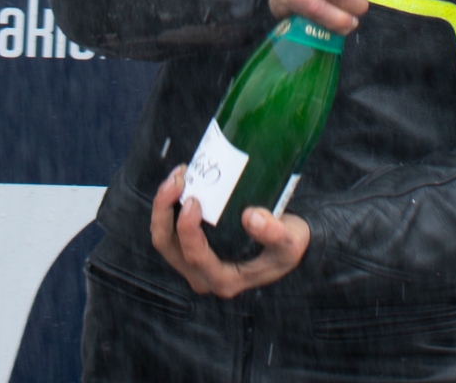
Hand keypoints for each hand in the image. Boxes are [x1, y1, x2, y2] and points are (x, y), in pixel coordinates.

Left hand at [150, 165, 310, 297]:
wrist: (288, 242)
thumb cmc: (290, 243)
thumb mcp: (292, 241)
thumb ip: (275, 233)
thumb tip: (250, 217)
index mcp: (224, 279)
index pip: (195, 257)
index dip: (187, 229)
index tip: (194, 201)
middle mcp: (203, 275)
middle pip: (168, 246)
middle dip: (163, 211)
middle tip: (177, 180)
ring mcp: (194, 263)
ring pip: (163, 237)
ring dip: (163, 206)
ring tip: (177, 176)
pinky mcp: (190, 247)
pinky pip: (169, 228)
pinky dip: (169, 205)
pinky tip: (183, 181)